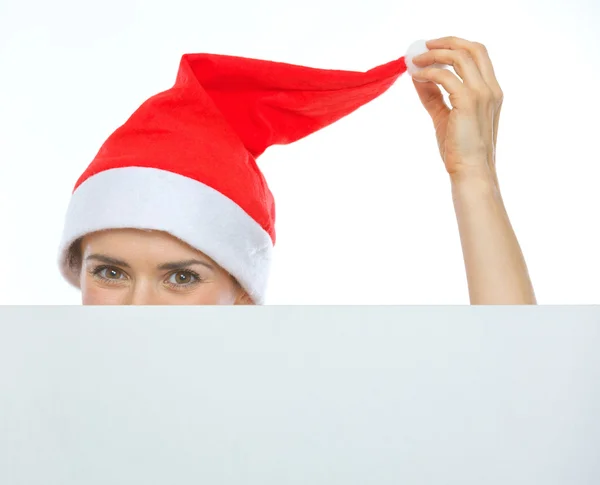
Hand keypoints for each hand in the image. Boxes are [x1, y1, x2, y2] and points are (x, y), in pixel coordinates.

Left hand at [411, 37, 503, 183]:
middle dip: (447, 42)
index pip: (478, 56)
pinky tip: (416, 77)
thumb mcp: (445, 116)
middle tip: (423, 47)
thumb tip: (417, 77)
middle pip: (473, 49)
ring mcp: (482, 94)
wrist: (470, 171)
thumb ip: (433, 96)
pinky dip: (428, 73)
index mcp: (491, 92)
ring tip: (415, 61)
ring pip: (459, 57)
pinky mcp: (468, 101)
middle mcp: (491, 89)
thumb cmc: (460, 150)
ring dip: (434, 55)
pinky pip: (445, 76)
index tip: (433, 49)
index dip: (455, 47)